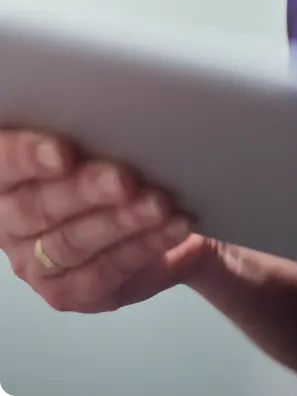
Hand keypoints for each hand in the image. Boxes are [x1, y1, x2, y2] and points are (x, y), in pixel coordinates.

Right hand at [0, 131, 208, 311]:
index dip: (27, 157)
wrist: (171, 223)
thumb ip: (96, 134)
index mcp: (9, 179)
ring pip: (73, 242)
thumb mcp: (108, 146)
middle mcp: (12, 223)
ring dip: (121, 221)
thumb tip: (112, 112)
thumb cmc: (129, 175)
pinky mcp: (69, 293)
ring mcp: (35, 263)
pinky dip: (144, 245)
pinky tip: (172, 227)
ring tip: (158, 204)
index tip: (63, 152)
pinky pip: (106, 270)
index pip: (3, 165)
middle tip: (124, 179)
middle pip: (38, 207)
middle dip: (85, 190)